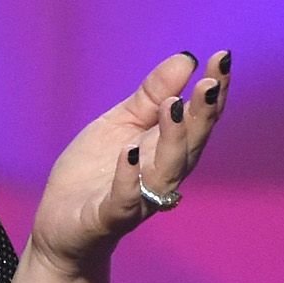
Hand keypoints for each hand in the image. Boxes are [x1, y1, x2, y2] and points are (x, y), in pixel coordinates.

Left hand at [27, 49, 232, 274]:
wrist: (61, 224)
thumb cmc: (96, 172)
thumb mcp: (121, 123)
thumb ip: (151, 95)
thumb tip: (186, 58)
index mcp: (167, 149)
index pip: (197, 118)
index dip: (212, 92)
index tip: (221, 58)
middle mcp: (161, 174)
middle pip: (191, 144)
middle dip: (203, 113)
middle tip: (209, 81)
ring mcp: (138, 198)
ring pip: (165, 172)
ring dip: (172, 140)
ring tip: (171, 107)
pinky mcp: (108, 218)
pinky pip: (124, 200)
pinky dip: (129, 177)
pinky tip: (130, 152)